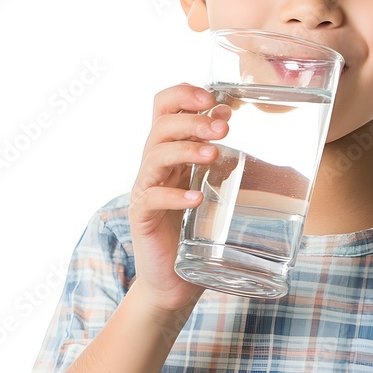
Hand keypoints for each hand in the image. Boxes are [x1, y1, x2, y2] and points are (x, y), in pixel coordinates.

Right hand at [128, 83, 230, 312]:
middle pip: (162, 126)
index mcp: (170, 150)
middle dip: (194, 121)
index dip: (183, 93)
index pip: (163, 106)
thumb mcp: (211, 185)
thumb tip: (230, 116)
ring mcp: (145, 190)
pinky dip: (175, 195)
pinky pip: (151, 198)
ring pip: (155, 156)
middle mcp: (154, 165)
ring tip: (214, 154)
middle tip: (224, 127)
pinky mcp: (142, 217)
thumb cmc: (195, 229)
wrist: (173, 279)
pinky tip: (196, 199)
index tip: (212, 96)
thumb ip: (218, 154)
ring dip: (187, 149)